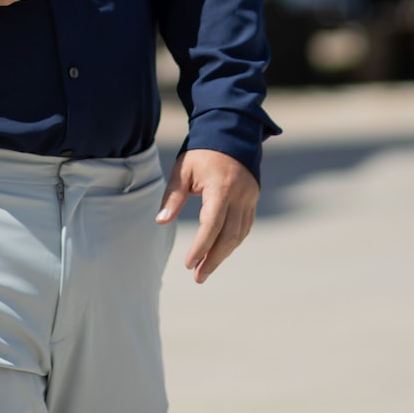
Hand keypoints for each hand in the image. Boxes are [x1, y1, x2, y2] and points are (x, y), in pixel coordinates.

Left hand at [156, 148, 257, 282]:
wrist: (230, 135)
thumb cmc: (200, 154)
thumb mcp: (181, 171)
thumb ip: (173, 197)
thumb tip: (160, 222)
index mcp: (220, 187)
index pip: (212, 224)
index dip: (201, 246)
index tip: (189, 263)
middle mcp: (239, 196)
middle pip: (228, 236)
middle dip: (213, 259)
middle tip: (198, 277)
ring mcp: (249, 198)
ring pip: (239, 234)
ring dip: (223, 254)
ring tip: (205, 270)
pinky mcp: (253, 200)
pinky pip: (244, 227)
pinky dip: (233, 242)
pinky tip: (220, 252)